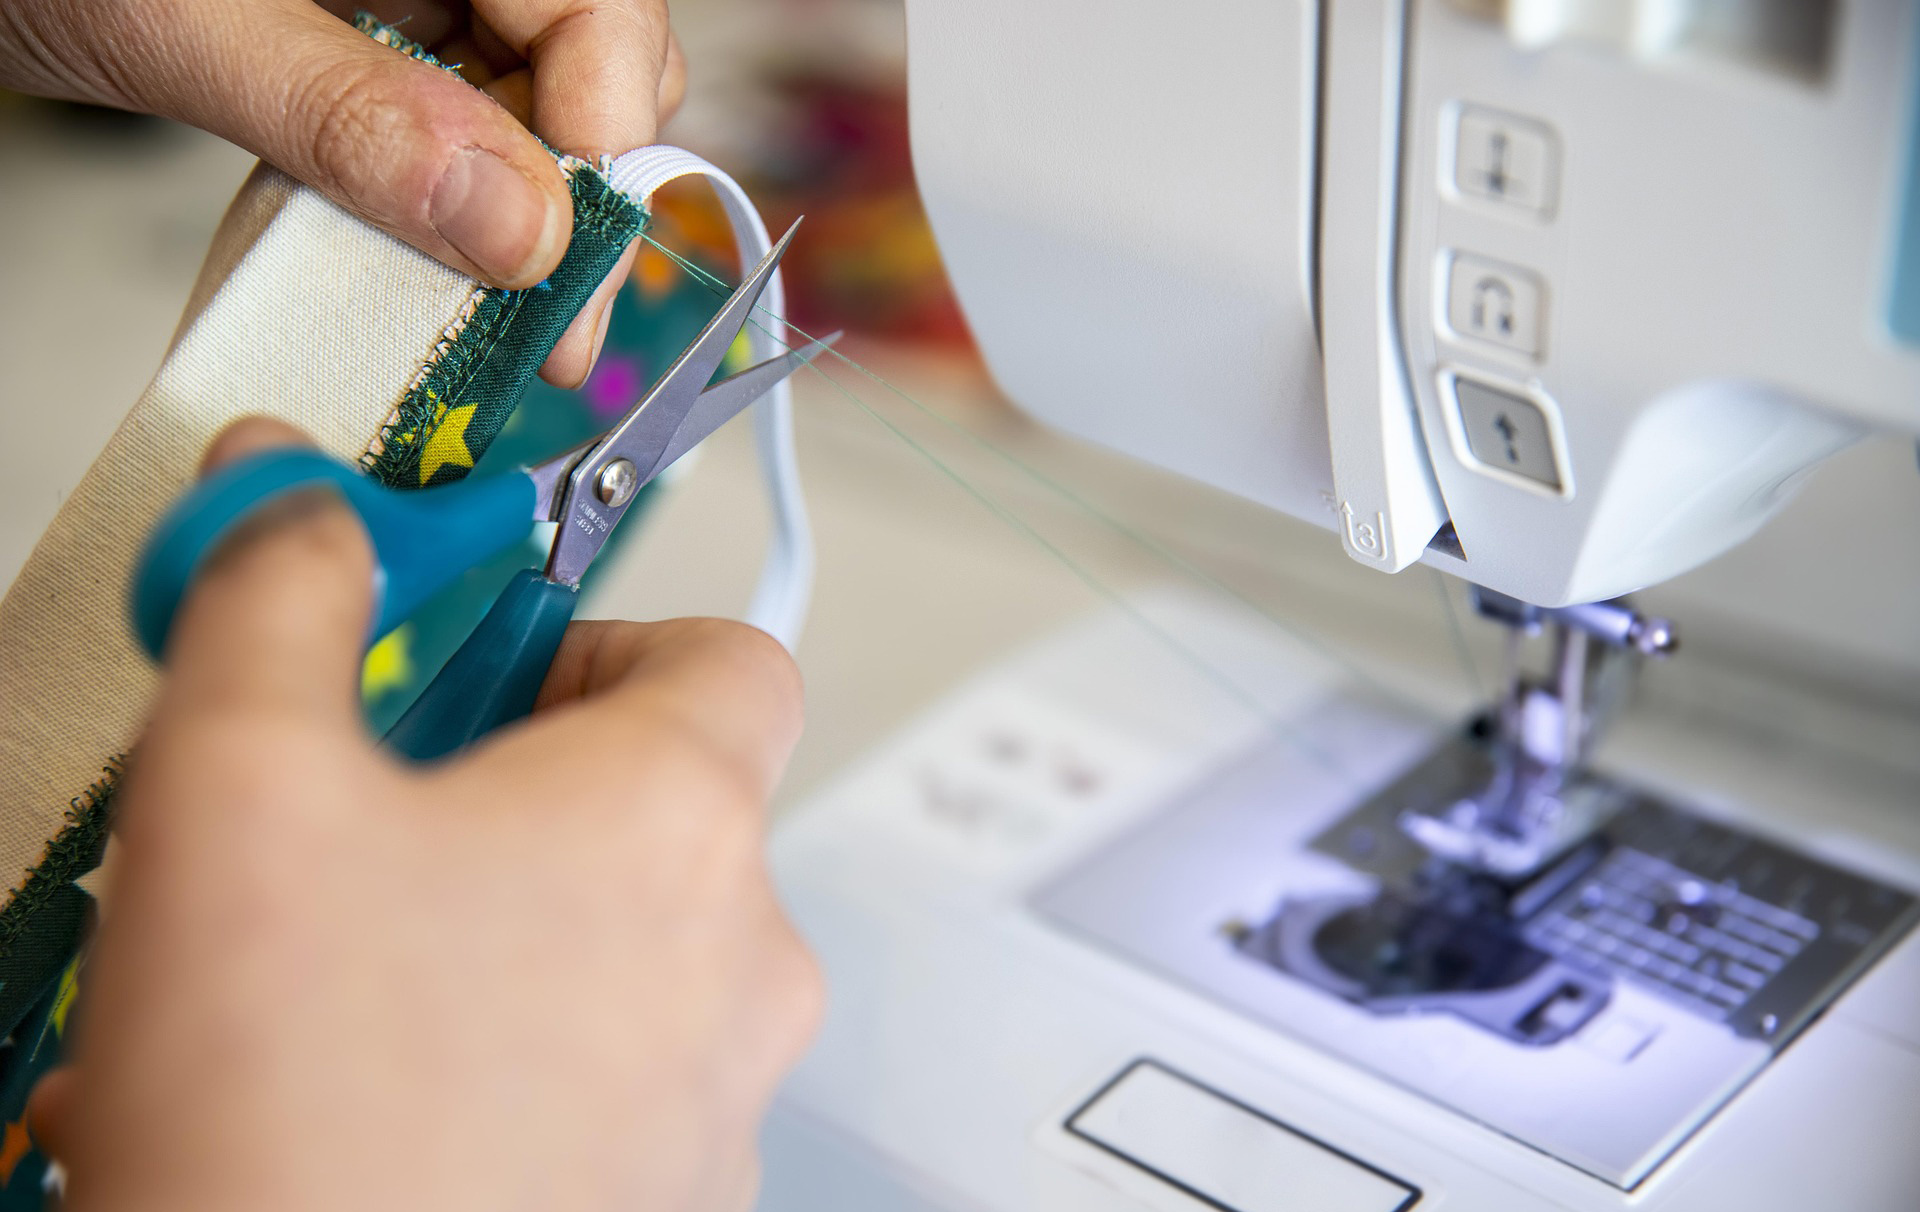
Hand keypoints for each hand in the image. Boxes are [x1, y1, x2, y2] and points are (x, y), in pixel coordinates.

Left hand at [0, 0, 686, 384]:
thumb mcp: (174, 23)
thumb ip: (347, 116)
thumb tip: (515, 227)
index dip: (605, 119)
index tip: (566, 245)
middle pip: (586, 55)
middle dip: (578, 187)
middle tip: (547, 316)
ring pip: (532, 104)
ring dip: (521, 217)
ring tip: (489, 314)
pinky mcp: (370, 34)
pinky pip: (452, 127)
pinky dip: (447, 207)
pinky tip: (424, 262)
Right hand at [29, 418, 819, 1211]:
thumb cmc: (299, 1104)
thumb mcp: (239, 782)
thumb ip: (280, 602)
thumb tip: (294, 508)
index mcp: (676, 818)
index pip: (727, 652)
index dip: (609, 635)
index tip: (495, 663)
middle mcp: (737, 959)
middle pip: (659, 808)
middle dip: (510, 797)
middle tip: (370, 824)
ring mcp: (715, 1097)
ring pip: (622, 956)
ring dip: (493, 936)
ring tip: (333, 981)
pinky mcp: (667, 1201)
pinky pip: (606, 1083)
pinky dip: (506, 1059)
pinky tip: (367, 1089)